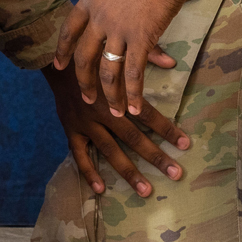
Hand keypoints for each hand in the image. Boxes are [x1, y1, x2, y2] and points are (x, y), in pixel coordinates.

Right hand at [43, 63, 187, 197]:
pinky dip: (88, 172)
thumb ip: (146, 55)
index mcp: (116, 91)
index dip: (167, 129)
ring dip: (129, 171)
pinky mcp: (70, 129)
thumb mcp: (118, 50)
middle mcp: (102, 110)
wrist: (55, 56)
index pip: (147, 114)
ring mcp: (85, 122)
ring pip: (109, 150)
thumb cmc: (92, 53)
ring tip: (146, 190)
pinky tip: (101, 190)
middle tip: (176, 173)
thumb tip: (172, 62)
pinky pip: (78, 154)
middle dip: (155, 156)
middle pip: (132, 137)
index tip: (185, 144)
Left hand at [53, 0, 225, 119]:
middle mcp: (99, 17)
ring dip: (111, 95)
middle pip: (84, 57)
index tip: (58, 67)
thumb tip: (112, 4)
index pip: (68, 30)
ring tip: (115, 113)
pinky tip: (135, 108)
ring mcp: (118, 29)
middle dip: (84, 82)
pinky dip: (134, 93)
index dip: (62, 51)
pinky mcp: (141, 37)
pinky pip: (134, 73)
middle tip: (87, 99)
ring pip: (108, 71)